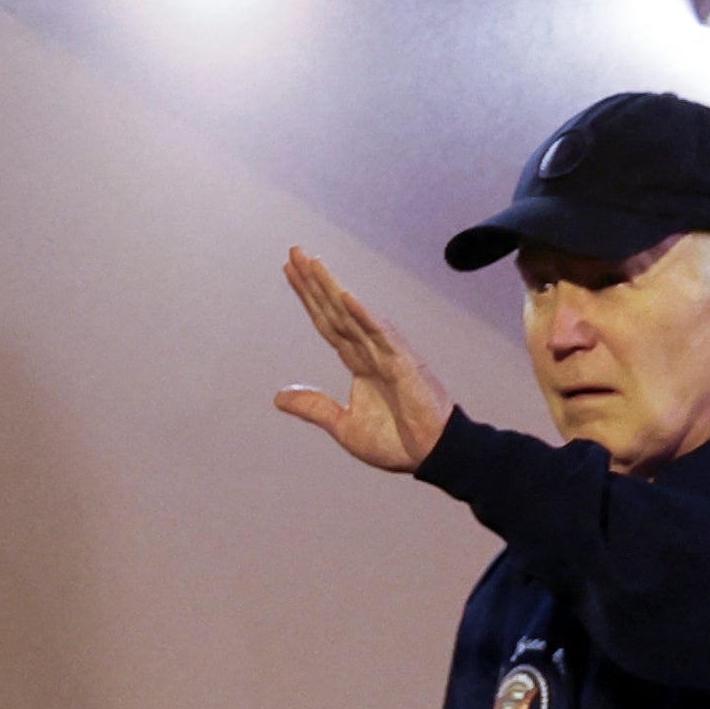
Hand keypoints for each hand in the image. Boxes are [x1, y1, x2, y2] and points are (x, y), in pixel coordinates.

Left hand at [275, 249, 455, 472]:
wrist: (431, 456)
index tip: (291, 272)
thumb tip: (279, 397)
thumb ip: (314, 407)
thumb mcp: (344, 426)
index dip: (309, 298)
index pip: (328, 322)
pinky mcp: (403, 363)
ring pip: (354, 314)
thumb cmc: (397, 441)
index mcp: (359, 362)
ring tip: (312, 262)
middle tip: (294, 252)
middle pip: (336, 309)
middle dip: (314, 282)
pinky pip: (380, 335)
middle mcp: (371, 350)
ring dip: (332, 288)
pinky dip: (363, 315)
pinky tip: (345, 295)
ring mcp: (388, 353)